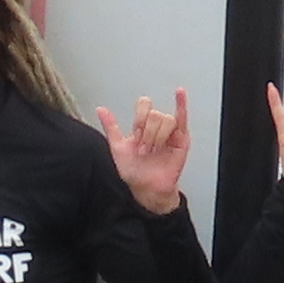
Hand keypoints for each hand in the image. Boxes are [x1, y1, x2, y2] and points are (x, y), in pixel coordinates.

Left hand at [99, 89, 193, 214]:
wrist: (146, 189)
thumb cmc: (134, 172)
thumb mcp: (118, 148)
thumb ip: (111, 127)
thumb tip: (100, 109)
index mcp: (142, 126)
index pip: (144, 106)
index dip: (139, 119)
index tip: (136, 135)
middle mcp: (156, 127)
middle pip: (154, 114)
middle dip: (147, 133)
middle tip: (145, 149)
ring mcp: (170, 132)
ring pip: (166, 119)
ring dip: (158, 136)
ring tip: (154, 150)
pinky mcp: (182, 140)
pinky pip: (183, 118)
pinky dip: (182, 104)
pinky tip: (180, 94)